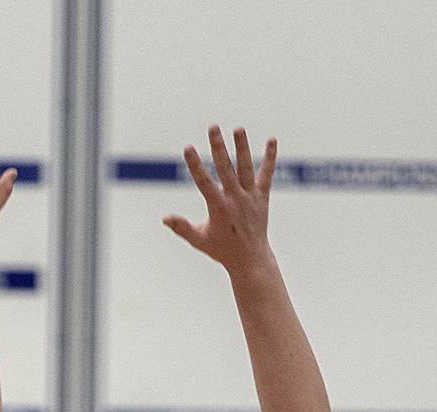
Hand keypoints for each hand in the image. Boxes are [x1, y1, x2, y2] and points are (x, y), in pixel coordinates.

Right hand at [164, 126, 277, 275]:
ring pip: (246, 168)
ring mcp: (250, 197)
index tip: (188, 148)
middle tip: (213, 127)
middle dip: (218, 147)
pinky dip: (270, 158)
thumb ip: (182, 227)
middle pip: (226, 168)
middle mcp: (235, 199)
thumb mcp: (199, 240)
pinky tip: (272, 140)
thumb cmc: (222, 250)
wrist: (250, 260)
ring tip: (238, 128)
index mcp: (218, 208)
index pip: (204, 182)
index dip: (195, 164)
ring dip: (242, 147)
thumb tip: (165, 218)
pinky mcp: (262, 197)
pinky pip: (266, 174)